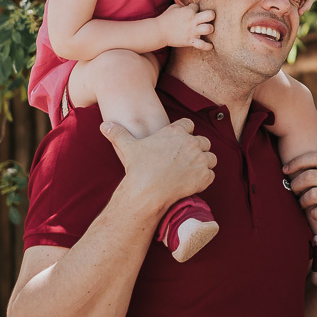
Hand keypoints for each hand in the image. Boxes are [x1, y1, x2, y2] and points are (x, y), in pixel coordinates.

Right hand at [100, 118, 216, 206]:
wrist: (147, 191)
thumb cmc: (138, 168)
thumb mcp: (128, 147)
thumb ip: (118, 134)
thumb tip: (104, 125)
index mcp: (176, 132)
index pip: (189, 124)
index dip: (185, 133)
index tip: (179, 143)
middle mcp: (191, 143)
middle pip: (204, 141)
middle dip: (197, 149)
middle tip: (186, 160)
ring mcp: (200, 159)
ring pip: (211, 158)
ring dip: (205, 163)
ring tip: (193, 171)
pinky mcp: (204, 176)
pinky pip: (211, 174)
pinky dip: (205, 179)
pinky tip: (194, 182)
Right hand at [159, 2, 214, 49]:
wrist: (159, 31)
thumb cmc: (166, 18)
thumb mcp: (174, 7)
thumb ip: (184, 6)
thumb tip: (191, 6)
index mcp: (188, 11)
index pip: (197, 6)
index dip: (195, 9)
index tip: (191, 12)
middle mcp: (192, 20)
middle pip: (210, 15)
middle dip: (211, 15)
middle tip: (207, 18)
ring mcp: (192, 31)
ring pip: (208, 29)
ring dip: (209, 29)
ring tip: (206, 29)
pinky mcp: (190, 41)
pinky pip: (202, 45)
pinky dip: (207, 46)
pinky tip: (210, 46)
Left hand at [282, 150, 316, 239]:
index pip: (315, 158)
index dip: (296, 162)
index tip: (285, 169)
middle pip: (311, 176)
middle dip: (296, 183)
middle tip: (292, 189)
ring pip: (314, 194)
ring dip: (302, 200)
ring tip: (301, 203)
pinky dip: (313, 213)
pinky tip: (313, 214)